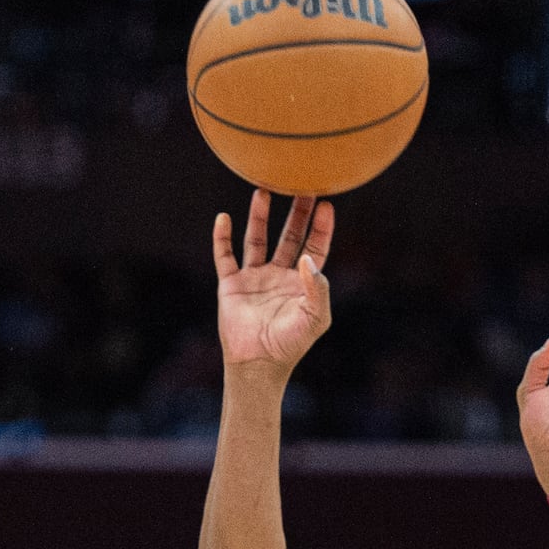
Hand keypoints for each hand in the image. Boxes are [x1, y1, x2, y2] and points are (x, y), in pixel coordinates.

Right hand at [213, 190, 334, 377]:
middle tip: (301, 185)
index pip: (314, 247)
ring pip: (257, 239)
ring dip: (259, 216)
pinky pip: (225, 256)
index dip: (321, 227)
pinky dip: (222, 238)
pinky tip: (224, 219)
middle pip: (289, 235)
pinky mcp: (231, 284)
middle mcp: (279, 275)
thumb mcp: (315, 317)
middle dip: (296, 212)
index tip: (326, 204)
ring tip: (262, 191)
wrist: (259, 363)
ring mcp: (254, 277)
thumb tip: (306, 259)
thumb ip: (318, 288)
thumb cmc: (291, 344)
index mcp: (301, 282)